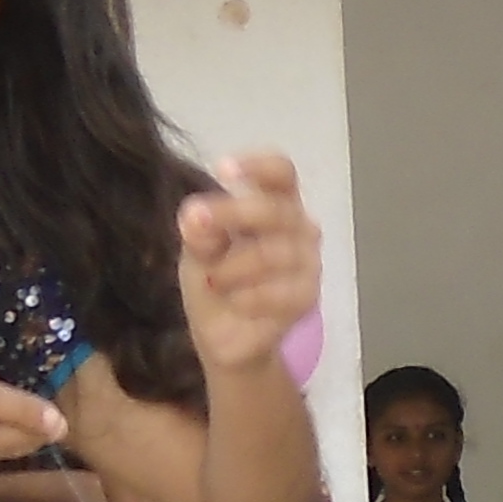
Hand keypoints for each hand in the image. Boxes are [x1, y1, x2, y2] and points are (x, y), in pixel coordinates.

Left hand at [176, 154, 322, 377]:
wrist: (226, 335)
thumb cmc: (217, 279)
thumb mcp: (198, 251)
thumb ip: (199, 232)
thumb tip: (194, 215)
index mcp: (276, 203)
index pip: (281, 172)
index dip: (258, 166)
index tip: (223, 170)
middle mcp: (299, 227)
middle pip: (277, 210)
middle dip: (232, 214)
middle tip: (196, 226)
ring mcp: (308, 263)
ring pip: (275, 254)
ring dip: (233, 268)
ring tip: (215, 280)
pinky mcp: (307, 298)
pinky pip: (279, 292)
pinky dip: (248, 297)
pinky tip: (235, 301)